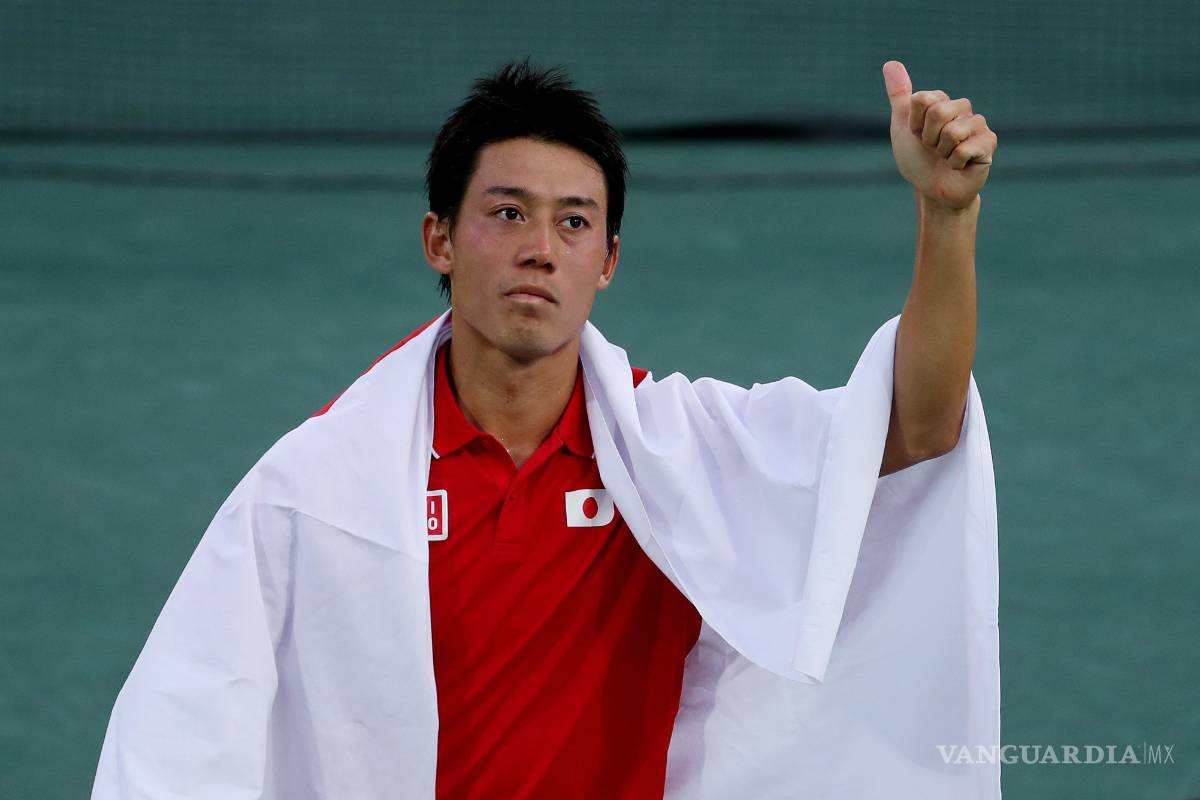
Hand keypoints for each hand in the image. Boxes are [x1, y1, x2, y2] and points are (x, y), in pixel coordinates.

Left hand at [882, 60, 996, 210]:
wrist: (932, 190)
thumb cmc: (918, 160)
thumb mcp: (902, 127)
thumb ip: (899, 95)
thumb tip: (890, 63)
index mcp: (942, 101)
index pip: (922, 99)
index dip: (914, 124)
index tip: (917, 136)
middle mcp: (962, 108)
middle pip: (938, 111)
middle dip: (927, 138)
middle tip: (932, 149)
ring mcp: (978, 125)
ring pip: (952, 131)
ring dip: (941, 152)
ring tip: (945, 158)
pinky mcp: (988, 143)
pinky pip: (964, 149)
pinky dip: (954, 163)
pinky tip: (959, 166)